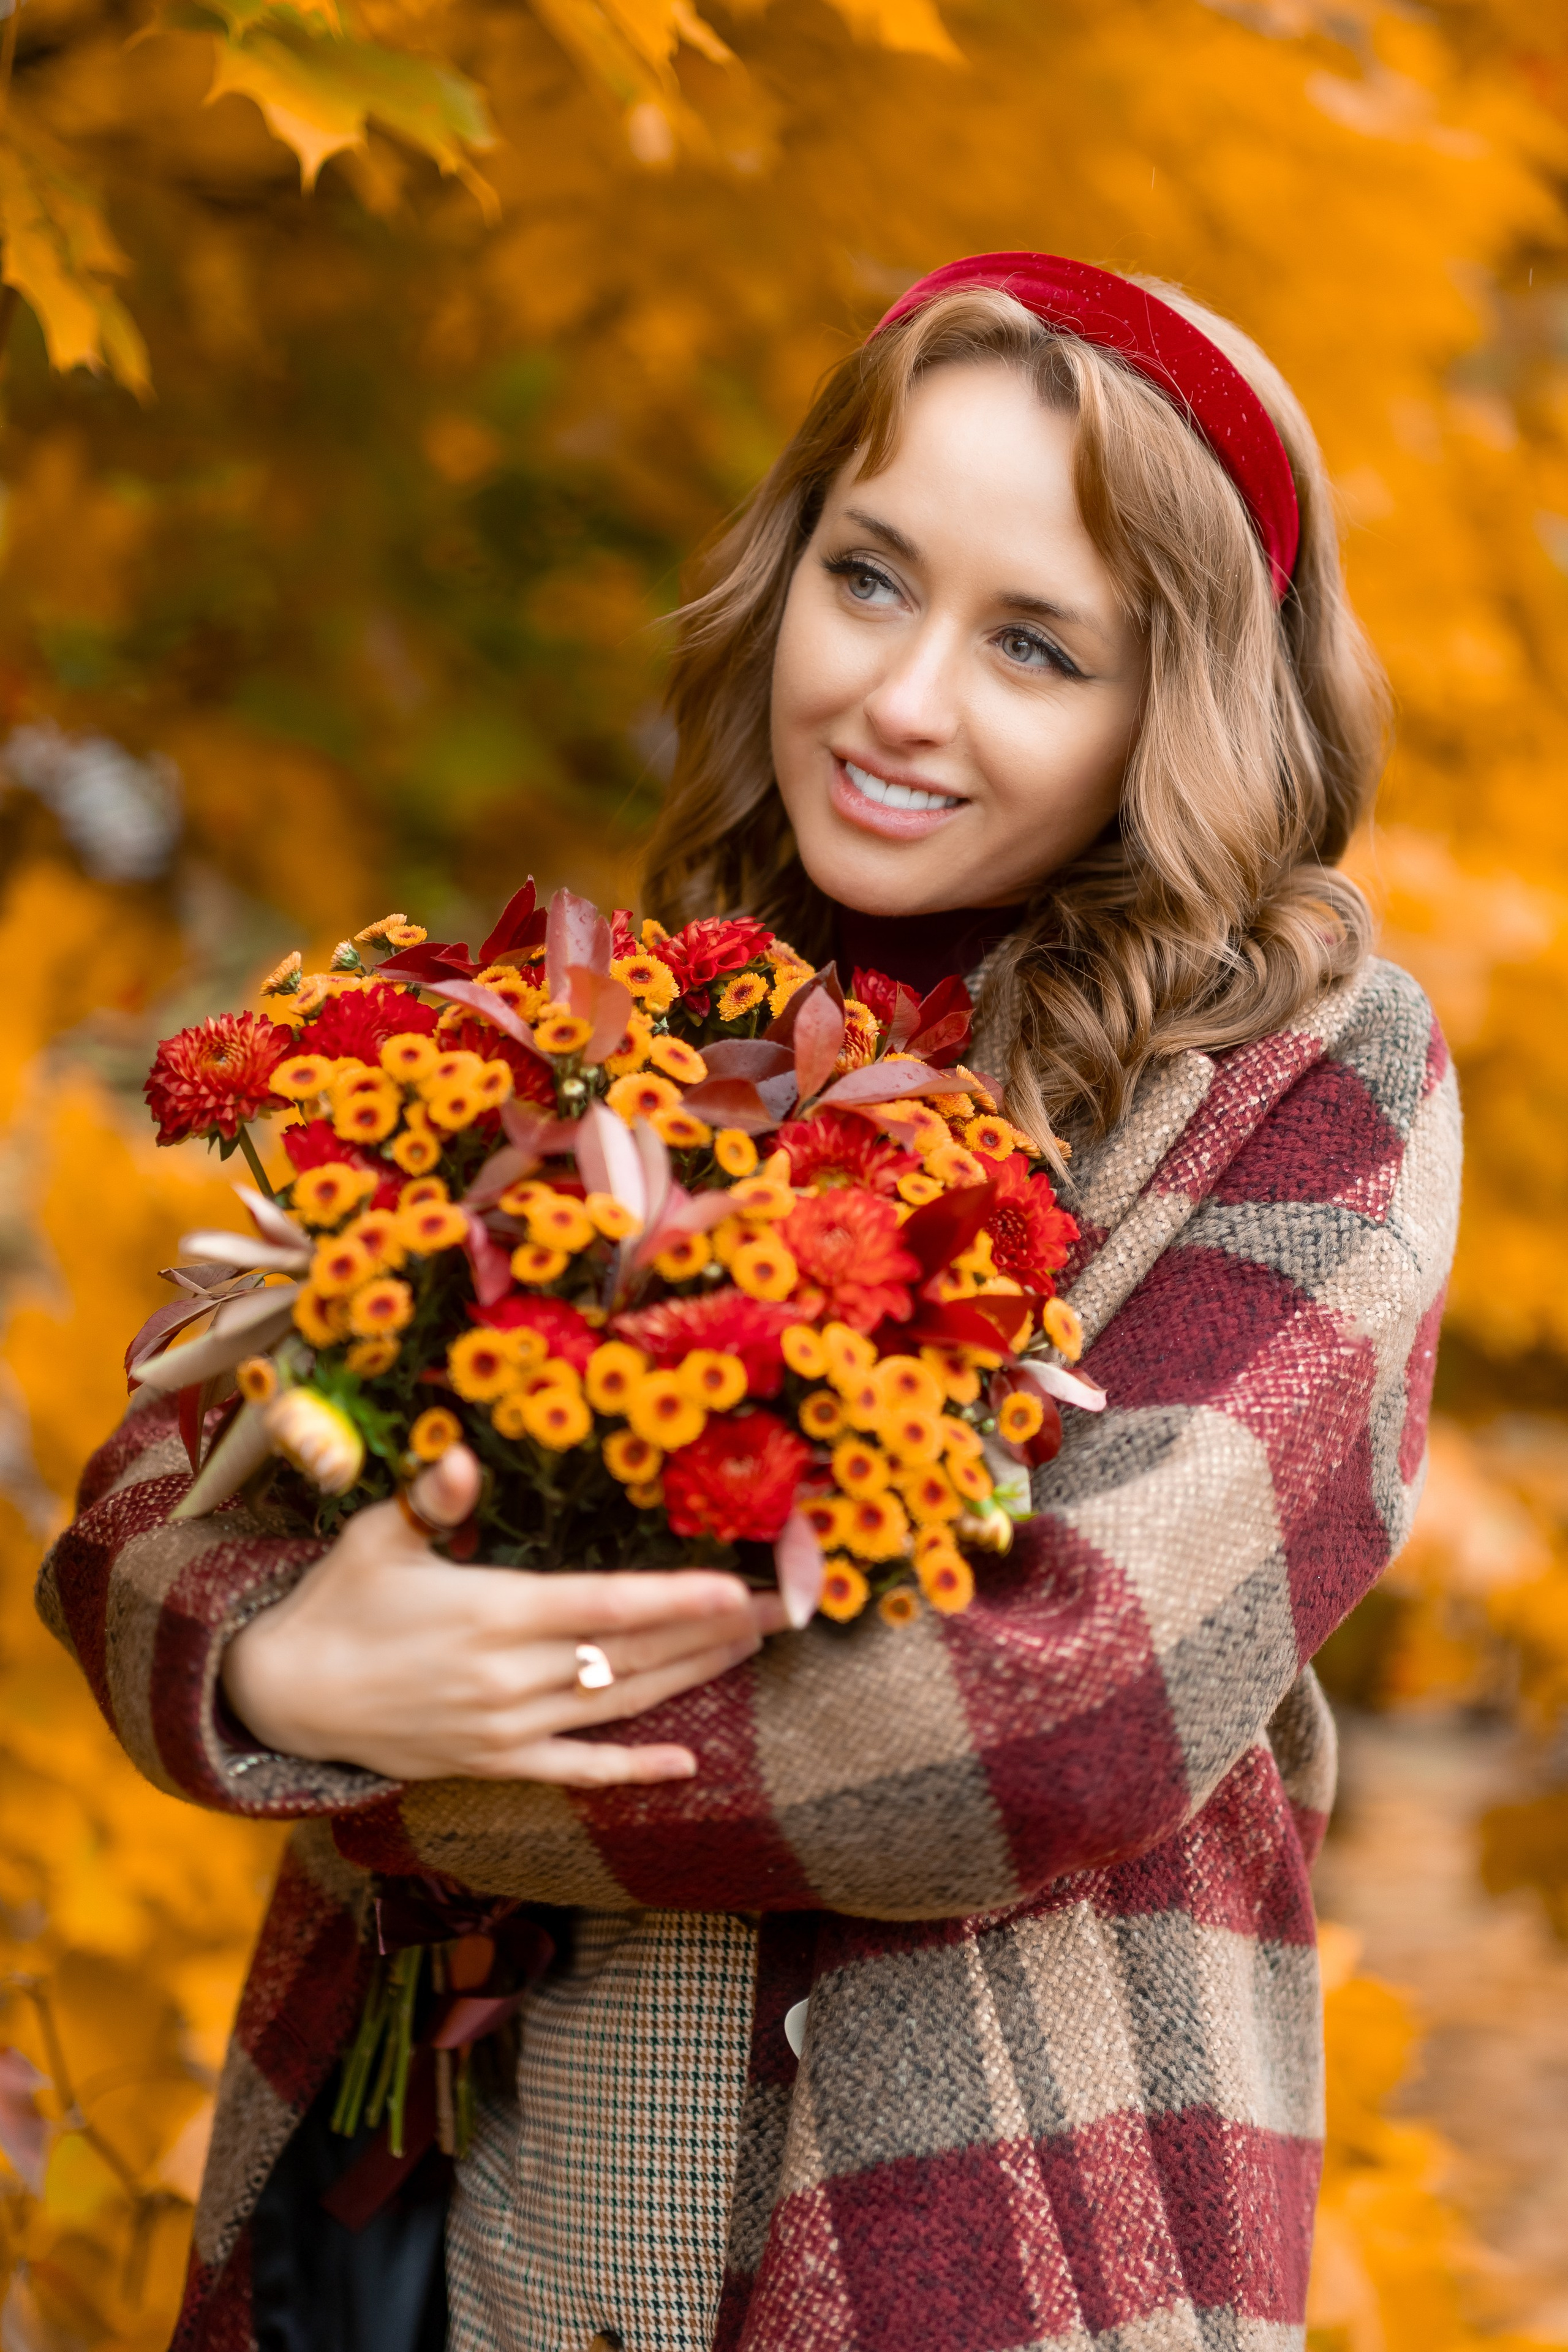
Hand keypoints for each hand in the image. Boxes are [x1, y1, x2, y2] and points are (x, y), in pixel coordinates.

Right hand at [221, 1446, 787, 1785]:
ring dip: (689, 1677)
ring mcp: (507, 1727)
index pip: (605, 1606)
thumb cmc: (339, 1602)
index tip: (733, 1587)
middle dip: (708, 1631)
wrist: (285, 1697)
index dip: (676, 1599)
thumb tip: (464, 1458)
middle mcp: (510, 1677)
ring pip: (619, 1703)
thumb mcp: (378, 1537)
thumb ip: (434, 1500)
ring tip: (748, 1650)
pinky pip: (579, 1771)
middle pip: (630, 1653)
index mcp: (492, 1613)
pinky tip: (687, 1761)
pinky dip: (635, 1768)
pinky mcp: (495, 1762)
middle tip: (776, 1611)